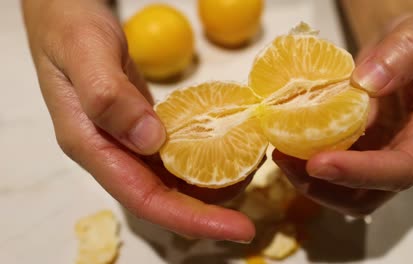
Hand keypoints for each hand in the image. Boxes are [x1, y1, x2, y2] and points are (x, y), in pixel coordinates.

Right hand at [22, 0, 253, 241]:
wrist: (61, 12)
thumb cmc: (69, 27)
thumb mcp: (86, 52)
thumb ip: (110, 96)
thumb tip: (150, 141)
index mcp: (92, 145)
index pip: (144, 198)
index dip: (190, 219)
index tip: (236, 229)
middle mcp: (110, 151)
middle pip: (162, 198)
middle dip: (207, 212)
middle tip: (249, 215)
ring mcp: (125, 139)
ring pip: (170, 179)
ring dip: (209, 186)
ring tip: (248, 175)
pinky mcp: (139, 125)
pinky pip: (172, 154)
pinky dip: (201, 158)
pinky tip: (227, 149)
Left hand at [274, 14, 412, 215]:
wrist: (396, 51)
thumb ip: (402, 54)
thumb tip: (367, 83)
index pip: (403, 169)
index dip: (360, 173)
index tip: (318, 163)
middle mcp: (408, 158)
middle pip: (370, 196)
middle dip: (326, 186)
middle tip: (287, 160)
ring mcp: (380, 161)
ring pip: (346, 194)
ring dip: (310, 183)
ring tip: (281, 154)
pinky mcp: (357, 156)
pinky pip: (332, 174)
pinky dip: (305, 168)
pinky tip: (285, 147)